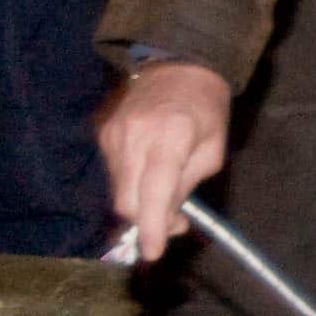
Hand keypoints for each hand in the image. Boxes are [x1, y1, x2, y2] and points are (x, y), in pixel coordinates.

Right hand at [101, 61, 235, 262]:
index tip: (153, 252)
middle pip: (127, 202)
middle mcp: (135, 136)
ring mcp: (114, 134)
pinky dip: (130, 184)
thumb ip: (188, 187)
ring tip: (163, 192)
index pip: (154, 192)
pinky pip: (113, 175)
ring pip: (118, 192)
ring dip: (139, 204)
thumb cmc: (206, 109)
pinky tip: (148, 172)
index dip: (152, 227)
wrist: (178, 63)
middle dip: (147, 222)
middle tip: (172, 221)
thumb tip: (169, 223)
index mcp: (171, 137)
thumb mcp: (212, 151)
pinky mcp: (103, 133)